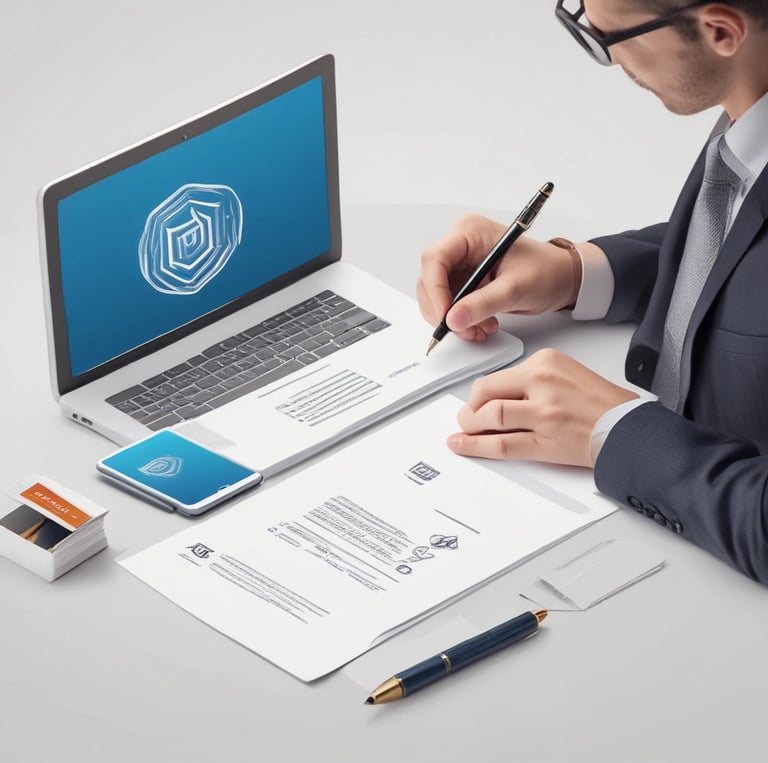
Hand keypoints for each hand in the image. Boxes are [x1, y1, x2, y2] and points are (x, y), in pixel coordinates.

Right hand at [416, 214, 579, 342]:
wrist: (562, 278)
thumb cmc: (546, 271)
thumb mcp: (515, 288)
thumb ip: (482, 303)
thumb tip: (453, 319)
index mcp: (470, 233)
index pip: (434, 259)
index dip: (435, 289)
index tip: (446, 315)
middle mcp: (460, 245)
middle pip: (430, 280)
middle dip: (444, 310)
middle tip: (463, 329)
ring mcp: (460, 264)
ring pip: (436, 295)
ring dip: (452, 318)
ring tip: (478, 329)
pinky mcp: (464, 281)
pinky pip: (449, 303)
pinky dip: (460, 319)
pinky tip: (479, 325)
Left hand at [447, 349, 638, 466]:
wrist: (628, 428)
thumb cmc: (601, 404)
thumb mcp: (565, 373)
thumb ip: (532, 380)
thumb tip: (497, 395)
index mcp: (546, 362)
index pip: (497, 376)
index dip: (479, 394)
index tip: (475, 402)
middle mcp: (543, 383)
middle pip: (487, 393)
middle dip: (469, 409)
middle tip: (466, 418)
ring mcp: (544, 413)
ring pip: (491, 417)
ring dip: (470, 427)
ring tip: (465, 432)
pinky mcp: (545, 441)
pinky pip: (502, 444)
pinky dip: (475, 446)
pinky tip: (462, 445)